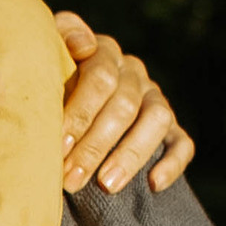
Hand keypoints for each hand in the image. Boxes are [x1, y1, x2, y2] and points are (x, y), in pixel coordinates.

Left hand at [52, 13, 194, 195]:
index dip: (80, 112)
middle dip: (95, 146)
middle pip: (124, 105)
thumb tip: (84, 46)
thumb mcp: (43, 56)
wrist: (63, 97)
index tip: (58, 145)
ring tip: (106, 185)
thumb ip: (59, 39)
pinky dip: (172, 162)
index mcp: (103, 53)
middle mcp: (132, 72)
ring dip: (131, 155)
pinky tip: (154, 184)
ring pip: (156, 120)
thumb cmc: (45, 82)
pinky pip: (181, 142)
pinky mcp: (170, 127)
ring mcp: (154, 98)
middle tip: (71, 178)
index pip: (100, 77)